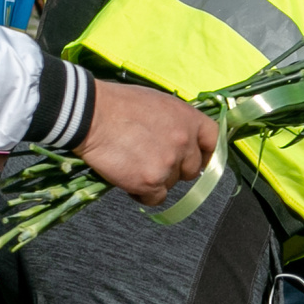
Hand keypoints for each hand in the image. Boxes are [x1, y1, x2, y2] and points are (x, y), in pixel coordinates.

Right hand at [75, 82, 216, 205]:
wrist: (90, 114)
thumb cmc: (118, 104)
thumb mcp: (158, 104)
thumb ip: (176, 123)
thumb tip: (180, 139)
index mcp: (189, 119)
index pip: (213, 141)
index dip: (206, 153)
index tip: (197, 160)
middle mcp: (185, 142)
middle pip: (192, 169)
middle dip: (175, 169)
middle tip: (152, 161)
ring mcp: (169, 163)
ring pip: (172, 183)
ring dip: (156, 180)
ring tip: (134, 166)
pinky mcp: (151, 181)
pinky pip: (156, 199)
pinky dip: (143, 194)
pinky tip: (129, 182)